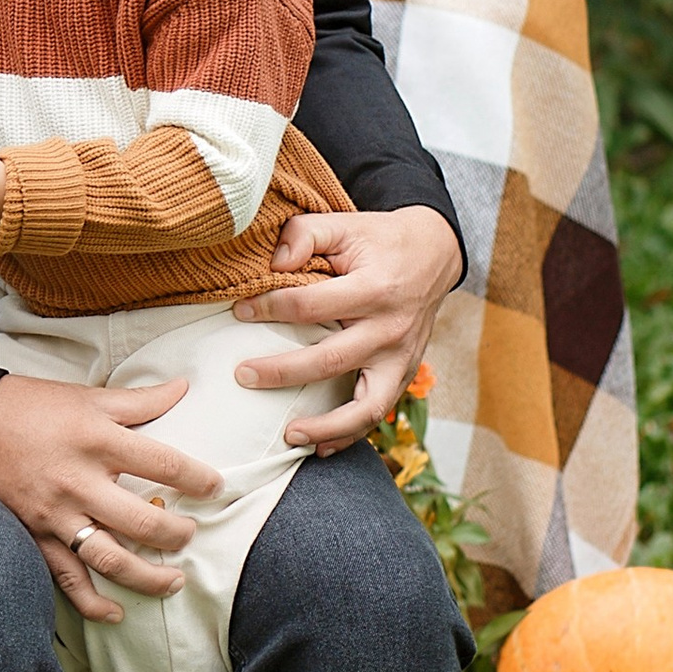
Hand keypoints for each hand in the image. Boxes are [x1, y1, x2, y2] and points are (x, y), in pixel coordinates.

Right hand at [0, 371, 218, 620]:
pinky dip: (92, 602)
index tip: (216, 487)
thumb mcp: (88, 395)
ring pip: (109, 558)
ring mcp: (56, 513)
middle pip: (142, 521)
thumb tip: (184, 387)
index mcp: (97, 439)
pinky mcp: (35, 534)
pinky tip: (117, 613)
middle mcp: (79, 480)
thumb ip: (139, 400)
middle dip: (176, 535)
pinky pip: (66, 577)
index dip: (197, 479)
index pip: (163, 464)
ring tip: (174, 582)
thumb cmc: (33, 405)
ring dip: (147, 577)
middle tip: (191, 536)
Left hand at [231, 202, 463, 447]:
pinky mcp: (404, 374)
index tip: (239, 311)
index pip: (310, 306)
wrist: (433, 254)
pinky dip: (351, 435)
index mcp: (375, 289)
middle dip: (283, 372)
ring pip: (366, 405)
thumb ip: (304, 234)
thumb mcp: (343, 223)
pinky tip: (320, 447)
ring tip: (288, 435)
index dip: (269, 308)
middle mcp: (391, 330)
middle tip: (242, 375)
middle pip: (332, 360)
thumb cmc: (378, 240)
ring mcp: (402, 358)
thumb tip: (273, 264)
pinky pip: (379, 414)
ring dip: (326, 426)